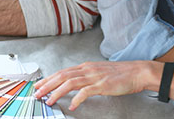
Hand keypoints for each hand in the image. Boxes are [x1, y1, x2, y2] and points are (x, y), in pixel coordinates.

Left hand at [33, 61, 157, 110]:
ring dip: (57, 92)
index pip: (62, 72)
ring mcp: (94, 77)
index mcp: (85, 67)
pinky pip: (86, 92)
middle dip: (47, 85)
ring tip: (49, 100)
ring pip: (70, 83)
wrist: (137, 71)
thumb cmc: (119, 74)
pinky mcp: (102, 85)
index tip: (39, 85)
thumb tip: (72, 82)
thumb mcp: (98, 72)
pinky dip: (77, 99)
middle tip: (37, 93)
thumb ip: (85, 76)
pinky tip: (72, 105)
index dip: (49, 78)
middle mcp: (87, 70)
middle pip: (62, 76)